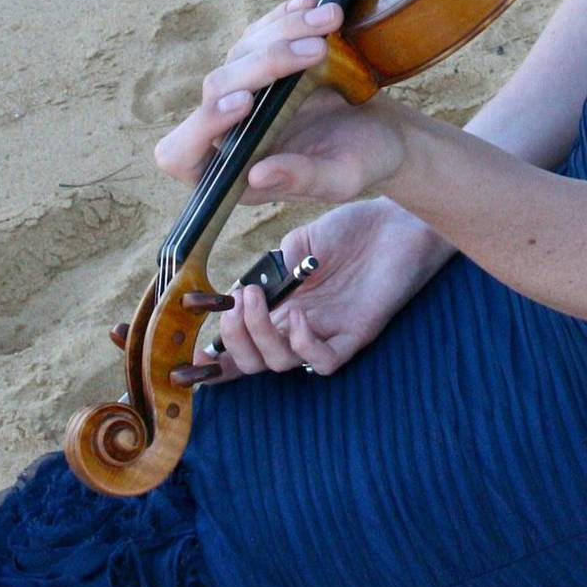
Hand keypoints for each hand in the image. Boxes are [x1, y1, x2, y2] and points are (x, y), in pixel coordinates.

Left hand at [154, 0, 426, 206]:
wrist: (384, 130)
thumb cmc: (363, 163)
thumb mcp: (343, 179)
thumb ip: (302, 180)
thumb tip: (257, 174)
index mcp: (234, 171)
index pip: (180, 154)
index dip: (202, 126)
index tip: (246, 102)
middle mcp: (230, 129)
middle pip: (217, 87)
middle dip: (266, 63)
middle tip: (318, 50)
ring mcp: (245, 90)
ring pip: (241, 51)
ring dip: (284, 32)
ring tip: (331, 20)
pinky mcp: (264, 62)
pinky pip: (260, 32)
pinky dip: (284, 17)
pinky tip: (312, 6)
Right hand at [202, 199, 453, 381]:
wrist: (396, 221)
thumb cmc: (351, 231)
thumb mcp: (297, 245)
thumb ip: (269, 270)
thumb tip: (238, 293)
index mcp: (281, 308)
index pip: (243, 344)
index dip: (215, 358)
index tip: (189, 358)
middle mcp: (300, 326)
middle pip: (254, 363)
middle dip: (234, 342)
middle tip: (235, 307)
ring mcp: (327, 332)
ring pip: (281, 364)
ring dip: (261, 336)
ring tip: (257, 300)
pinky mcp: (356, 334)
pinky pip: (324, 361)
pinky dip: (304, 345)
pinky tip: (300, 317)